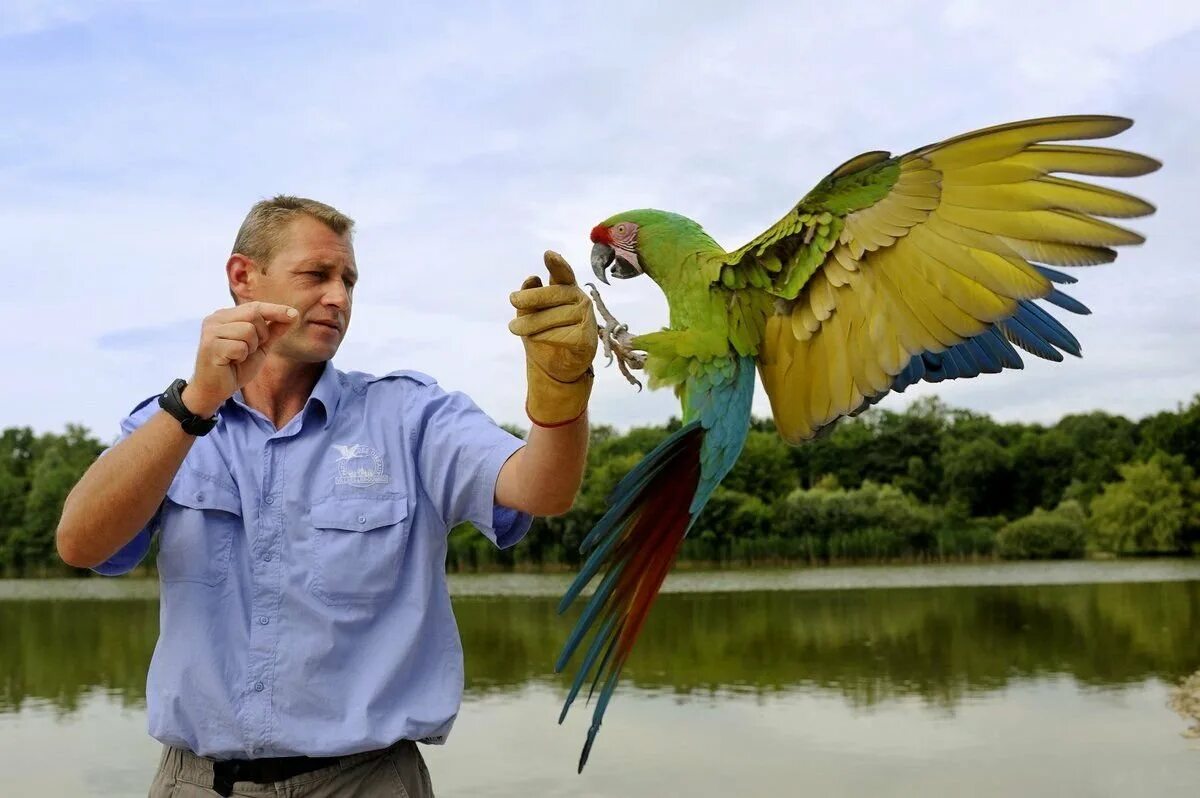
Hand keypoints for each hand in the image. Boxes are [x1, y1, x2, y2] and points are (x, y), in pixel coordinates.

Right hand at [185, 301, 298, 415]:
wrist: (214, 390)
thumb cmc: (235, 367)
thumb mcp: (259, 347)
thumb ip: (273, 331)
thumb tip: (293, 314)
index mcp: (225, 316)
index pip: (255, 306)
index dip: (276, 310)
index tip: (294, 314)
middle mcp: (215, 319)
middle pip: (254, 314)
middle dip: (262, 334)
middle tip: (250, 350)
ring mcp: (211, 331)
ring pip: (248, 330)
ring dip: (250, 348)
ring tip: (238, 357)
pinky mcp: (210, 345)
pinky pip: (240, 346)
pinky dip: (241, 357)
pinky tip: (231, 362)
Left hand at [508, 251, 597, 425]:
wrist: (556, 367)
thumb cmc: (543, 333)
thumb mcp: (530, 313)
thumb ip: (530, 297)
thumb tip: (532, 280)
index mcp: (566, 289)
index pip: (564, 273)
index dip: (557, 264)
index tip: (548, 254)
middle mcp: (579, 300)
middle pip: (554, 294)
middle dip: (531, 298)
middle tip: (512, 300)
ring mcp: (586, 318)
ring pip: (553, 316)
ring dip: (531, 324)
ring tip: (515, 328)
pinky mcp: (587, 337)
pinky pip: (559, 335)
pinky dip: (545, 338)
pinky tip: (542, 340)